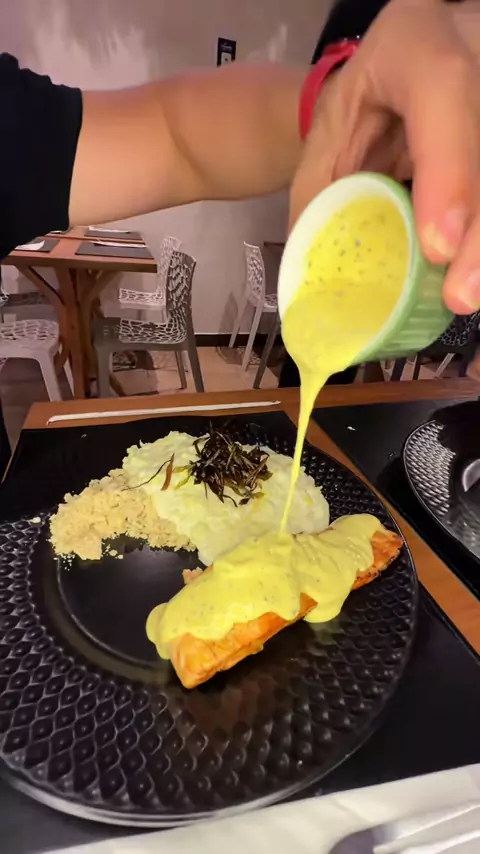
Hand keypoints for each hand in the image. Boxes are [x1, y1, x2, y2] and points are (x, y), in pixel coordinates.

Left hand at [289, 0, 479, 314]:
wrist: (414, 58)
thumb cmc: (372, 94)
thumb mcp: (333, 130)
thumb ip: (321, 193)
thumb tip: (313, 276)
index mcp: (418, 45)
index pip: (444, 90)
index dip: (448, 169)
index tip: (439, 245)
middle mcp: (478, 53)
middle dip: (478, 229)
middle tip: (460, 293)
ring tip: (466, 291)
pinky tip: (469, 267)